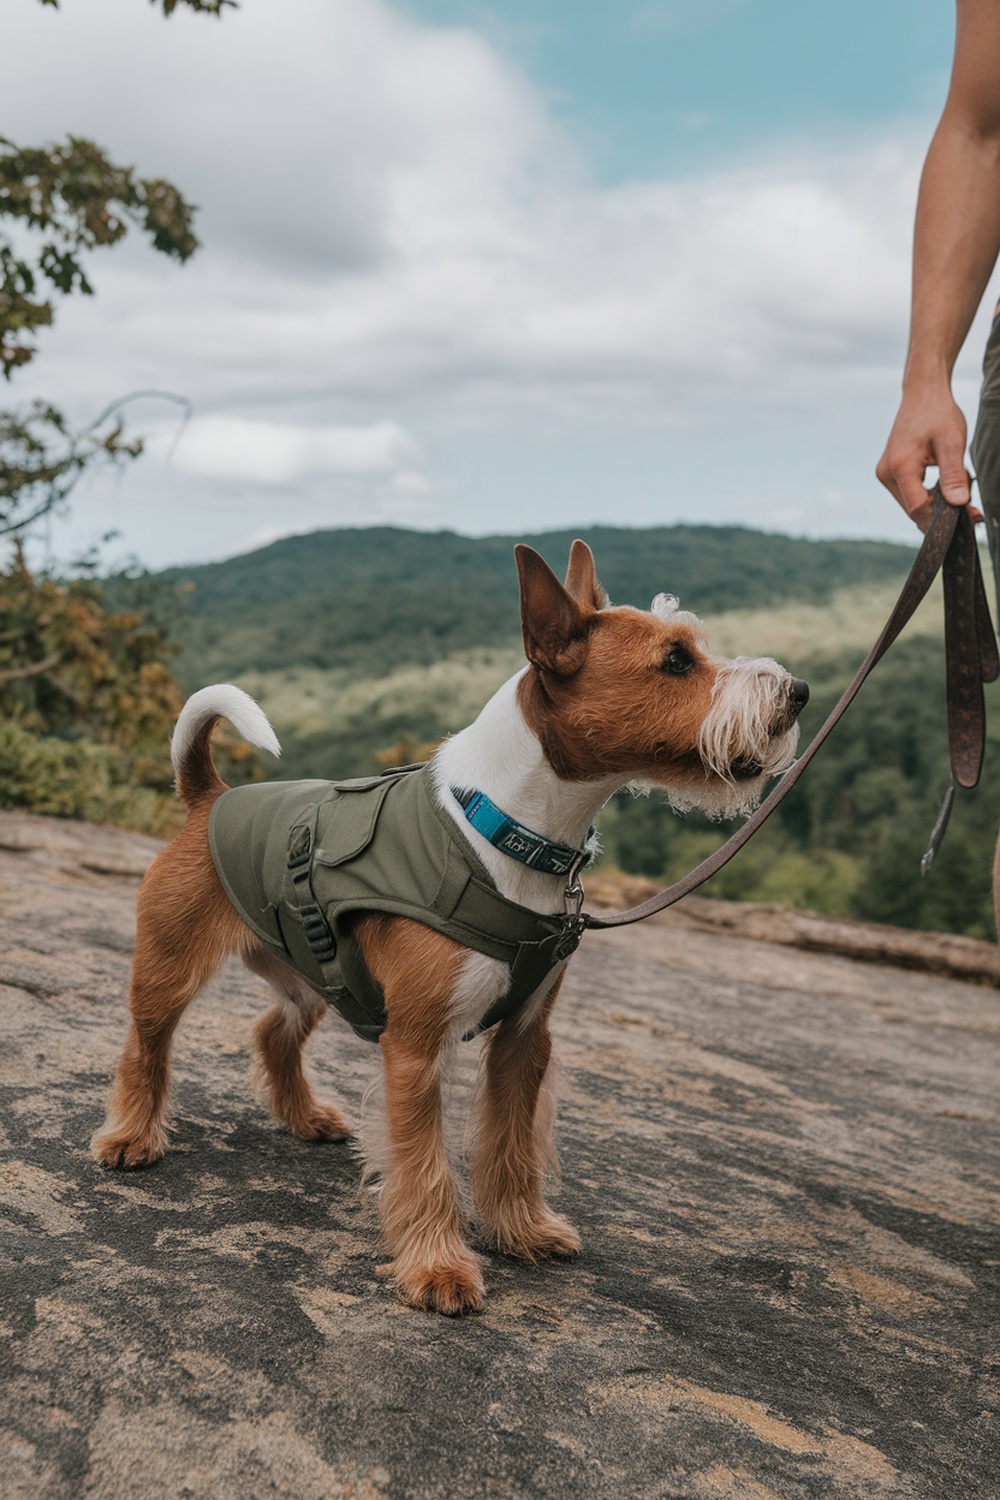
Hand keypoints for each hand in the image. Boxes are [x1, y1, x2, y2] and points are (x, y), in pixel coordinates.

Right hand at [876, 383, 982, 531]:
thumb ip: (954, 476)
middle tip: (970, 500)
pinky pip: (910, 494)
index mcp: (900, 467)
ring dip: (936, 503)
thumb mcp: (952, 443)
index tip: (971, 517)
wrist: (922, 393)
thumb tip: (959, 505)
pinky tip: (944, 482)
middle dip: (942, 511)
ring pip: (912, 504)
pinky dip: (929, 495)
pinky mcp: (889, 473)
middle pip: (914, 510)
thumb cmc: (939, 413)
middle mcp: (886, 473)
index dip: (943, 518)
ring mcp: (885, 474)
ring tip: (957, 483)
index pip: (918, 508)